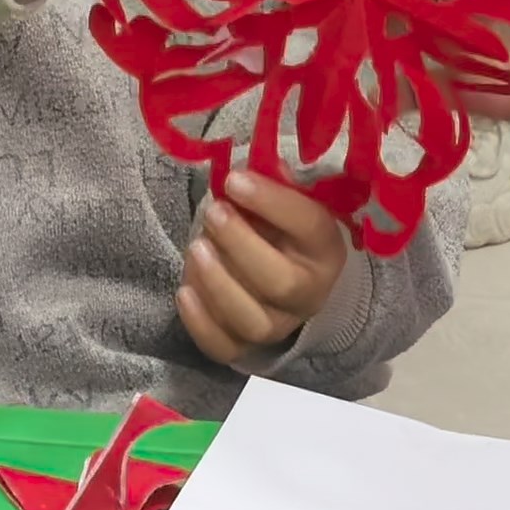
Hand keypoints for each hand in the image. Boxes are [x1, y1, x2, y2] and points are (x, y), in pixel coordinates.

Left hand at [179, 174, 349, 362]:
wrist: (278, 271)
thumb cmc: (275, 226)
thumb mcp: (283, 200)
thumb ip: (271, 183)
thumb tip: (249, 161)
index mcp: (325, 248)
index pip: (310, 226)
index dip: (272, 202)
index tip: (234, 180)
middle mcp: (309, 293)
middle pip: (281, 282)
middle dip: (241, 245)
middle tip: (213, 212)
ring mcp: (277, 324)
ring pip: (253, 322)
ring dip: (219, 284)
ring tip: (195, 247)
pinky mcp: (245, 345)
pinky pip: (224, 348)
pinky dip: (200, 324)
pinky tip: (183, 291)